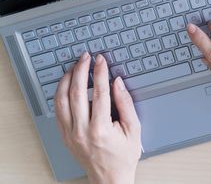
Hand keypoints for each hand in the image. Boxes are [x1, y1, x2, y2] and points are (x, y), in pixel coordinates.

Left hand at [54, 53, 140, 183]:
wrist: (110, 178)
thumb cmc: (123, 156)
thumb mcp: (133, 129)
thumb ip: (125, 103)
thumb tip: (117, 83)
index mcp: (100, 128)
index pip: (99, 92)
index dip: (100, 73)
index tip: (101, 60)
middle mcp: (81, 131)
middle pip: (77, 92)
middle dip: (81, 70)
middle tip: (85, 57)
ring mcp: (70, 134)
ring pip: (61, 100)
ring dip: (67, 80)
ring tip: (74, 67)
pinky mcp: (65, 135)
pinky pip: (58, 110)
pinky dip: (60, 94)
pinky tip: (67, 84)